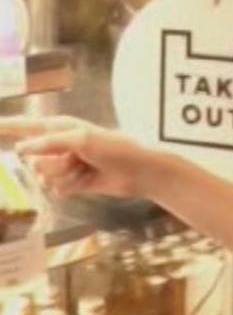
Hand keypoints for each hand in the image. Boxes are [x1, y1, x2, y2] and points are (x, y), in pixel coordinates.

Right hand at [0, 116, 159, 198]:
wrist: (137, 171)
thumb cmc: (114, 148)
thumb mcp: (81, 139)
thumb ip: (49, 142)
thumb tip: (21, 148)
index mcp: (60, 127)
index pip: (26, 126)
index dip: (7, 126)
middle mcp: (58, 145)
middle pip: (34, 160)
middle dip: (55, 164)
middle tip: (79, 160)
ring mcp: (63, 164)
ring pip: (44, 177)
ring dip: (65, 176)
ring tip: (86, 169)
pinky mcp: (70, 182)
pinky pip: (55, 189)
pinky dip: (70, 187)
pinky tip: (87, 181)